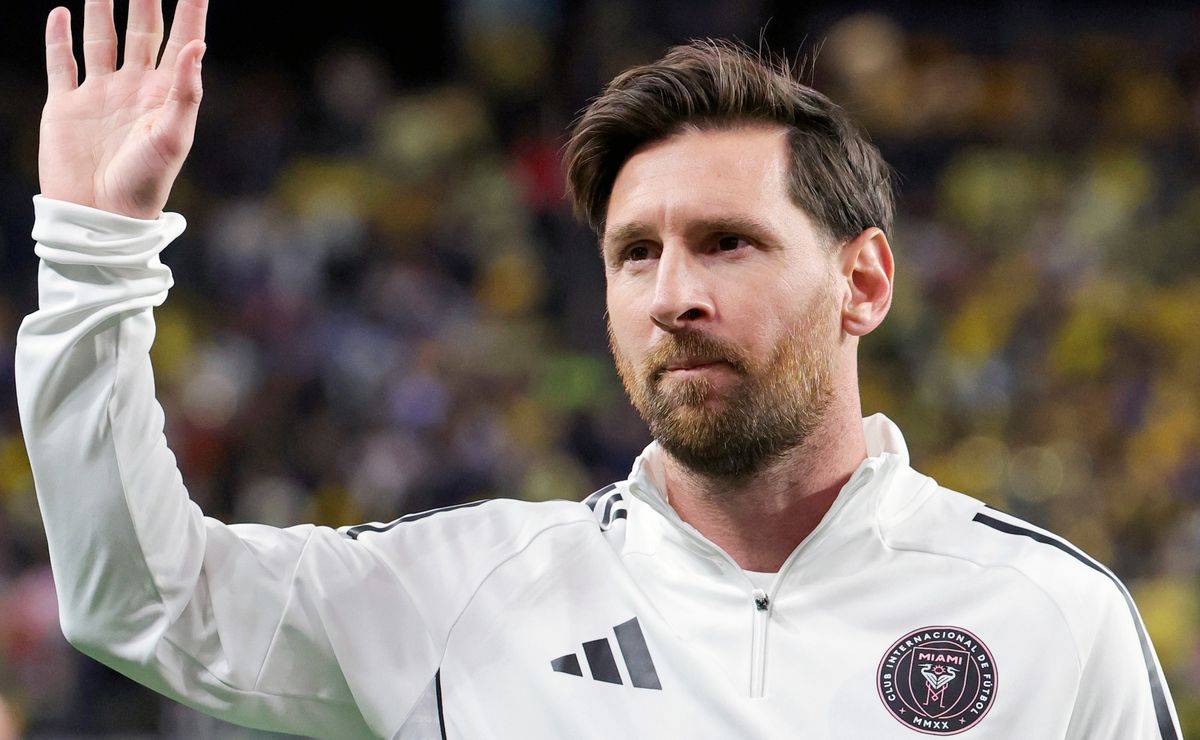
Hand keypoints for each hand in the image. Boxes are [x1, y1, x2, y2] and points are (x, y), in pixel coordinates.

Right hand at [39, 0, 207, 218]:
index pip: (182, 42)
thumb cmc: (145, 182)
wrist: (100, 214)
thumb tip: (197, 44)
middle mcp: (134, 88)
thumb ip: (186, 90)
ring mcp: (99, 94)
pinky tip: (63, 13)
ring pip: (101, 39)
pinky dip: (59, 38)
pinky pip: (62, 63)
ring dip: (102, 9)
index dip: (190, 12)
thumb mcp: (174, 137)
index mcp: (165, 95)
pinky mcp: (66, 105)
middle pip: (141, 31)